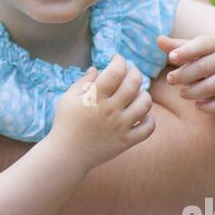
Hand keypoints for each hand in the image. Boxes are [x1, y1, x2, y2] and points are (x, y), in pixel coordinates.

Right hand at [49, 53, 154, 170]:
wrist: (67, 155)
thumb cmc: (65, 124)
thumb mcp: (67, 99)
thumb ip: (83, 82)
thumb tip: (97, 68)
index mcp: (94, 98)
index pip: (115, 71)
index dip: (119, 61)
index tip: (116, 59)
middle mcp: (110, 110)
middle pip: (133, 84)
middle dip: (134, 72)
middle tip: (130, 72)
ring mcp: (120, 127)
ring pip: (145, 104)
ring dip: (143, 94)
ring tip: (136, 94)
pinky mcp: (126, 142)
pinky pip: (148, 128)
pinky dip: (149, 119)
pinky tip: (141, 115)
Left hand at [158, 34, 214, 112]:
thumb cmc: (211, 56)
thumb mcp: (198, 47)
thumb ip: (177, 46)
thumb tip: (158, 40)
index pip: (202, 45)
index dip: (186, 51)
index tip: (171, 57)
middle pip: (205, 67)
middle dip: (185, 75)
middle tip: (169, 79)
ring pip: (214, 86)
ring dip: (195, 92)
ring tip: (182, 93)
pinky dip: (211, 106)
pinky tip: (198, 105)